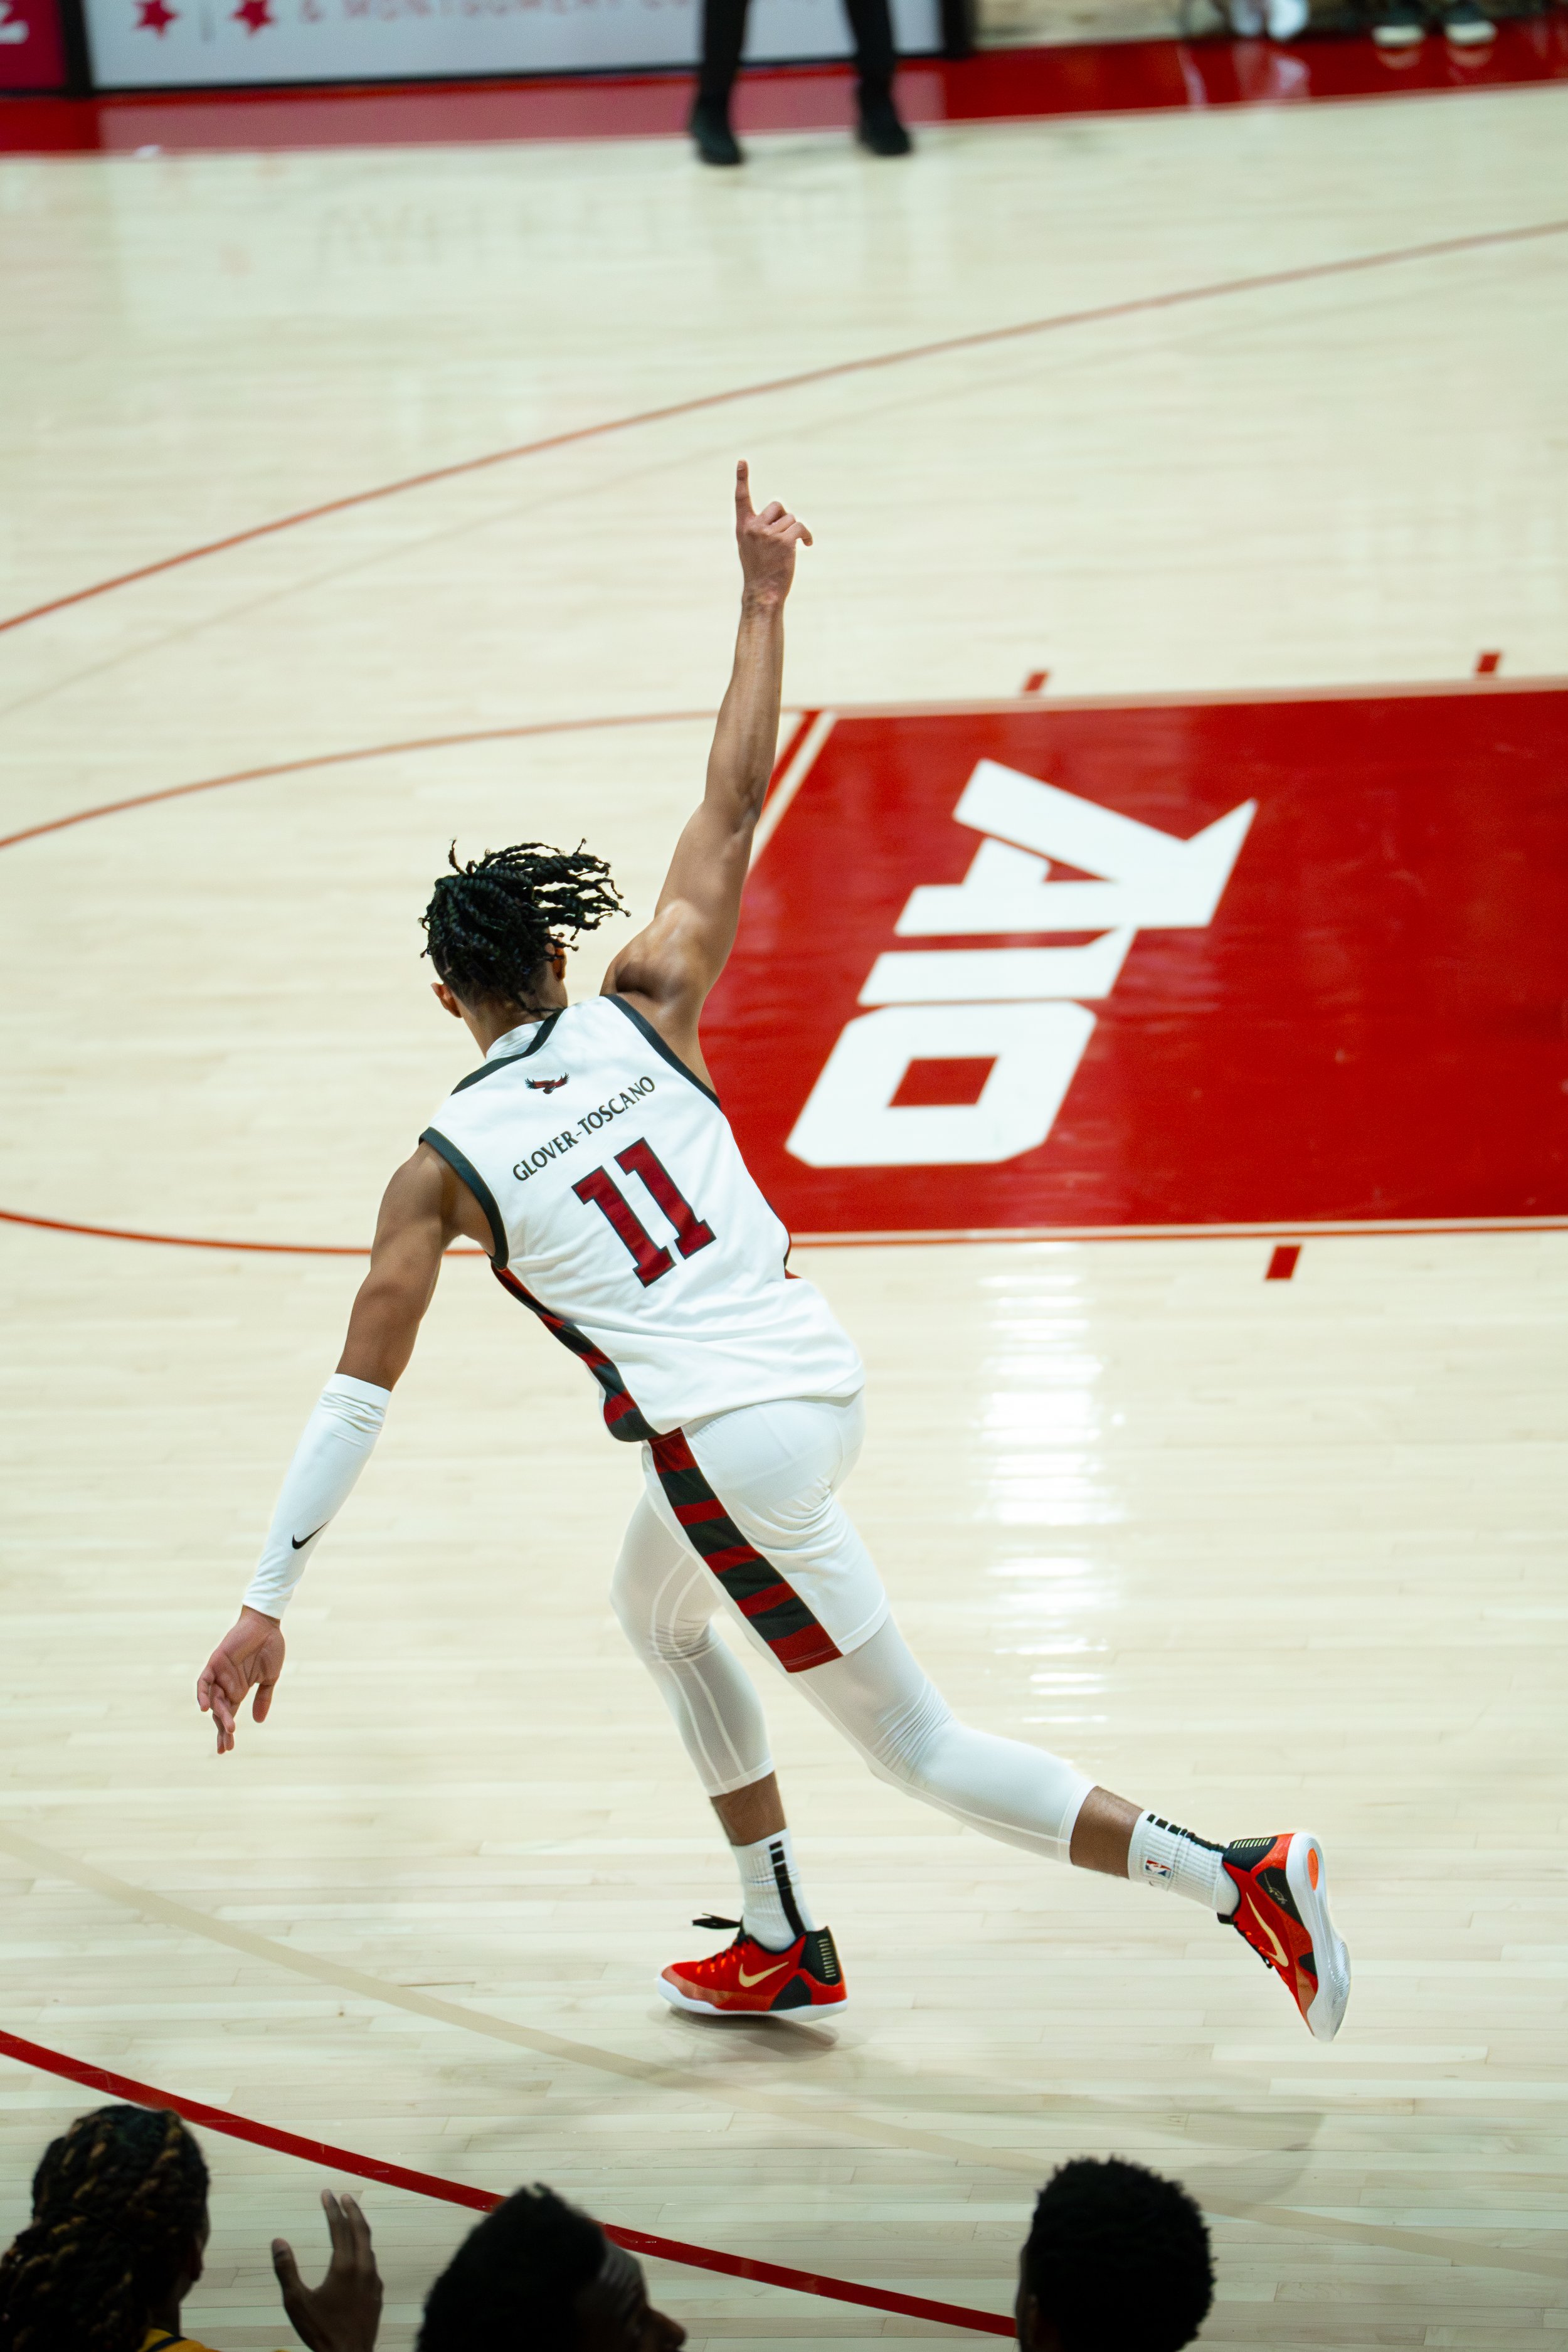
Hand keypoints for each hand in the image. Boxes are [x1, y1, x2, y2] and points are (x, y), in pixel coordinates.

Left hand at [197, 1606, 284, 1754]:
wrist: (267, 1625)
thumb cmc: (270, 1648)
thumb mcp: (270, 1678)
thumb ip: (263, 1698)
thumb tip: (258, 1721)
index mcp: (238, 1690)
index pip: (228, 1715)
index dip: (225, 1732)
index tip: (227, 1749)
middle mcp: (226, 1685)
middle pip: (219, 1712)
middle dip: (222, 1730)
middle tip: (225, 1747)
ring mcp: (219, 1675)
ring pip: (213, 1700)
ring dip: (219, 1715)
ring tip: (228, 1729)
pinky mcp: (215, 1663)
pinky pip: (204, 1681)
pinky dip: (202, 1693)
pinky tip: (206, 1707)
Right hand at [272, 2190, 381, 2351]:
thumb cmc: (321, 2331)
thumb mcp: (297, 2303)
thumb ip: (287, 2270)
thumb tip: (277, 2241)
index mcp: (345, 2266)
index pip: (339, 2227)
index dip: (332, 2209)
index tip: (326, 2193)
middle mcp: (363, 2268)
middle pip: (360, 2229)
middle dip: (352, 2210)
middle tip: (343, 2196)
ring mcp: (373, 2280)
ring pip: (368, 2245)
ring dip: (360, 2228)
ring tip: (351, 2220)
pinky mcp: (377, 2293)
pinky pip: (372, 2262)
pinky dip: (364, 2249)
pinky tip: (359, 2255)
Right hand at [734, 459, 811, 608]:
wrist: (763, 593)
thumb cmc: (759, 571)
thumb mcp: (751, 547)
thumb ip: (760, 529)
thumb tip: (784, 517)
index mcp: (743, 527)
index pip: (741, 498)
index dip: (742, 478)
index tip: (742, 461)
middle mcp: (754, 527)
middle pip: (777, 506)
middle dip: (784, 518)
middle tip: (781, 538)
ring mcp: (768, 534)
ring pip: (791, 519)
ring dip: (795, 531)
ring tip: (789, 549)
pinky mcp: (784, 541)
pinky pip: (800, 527)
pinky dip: (806, 536)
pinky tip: (807, 546)